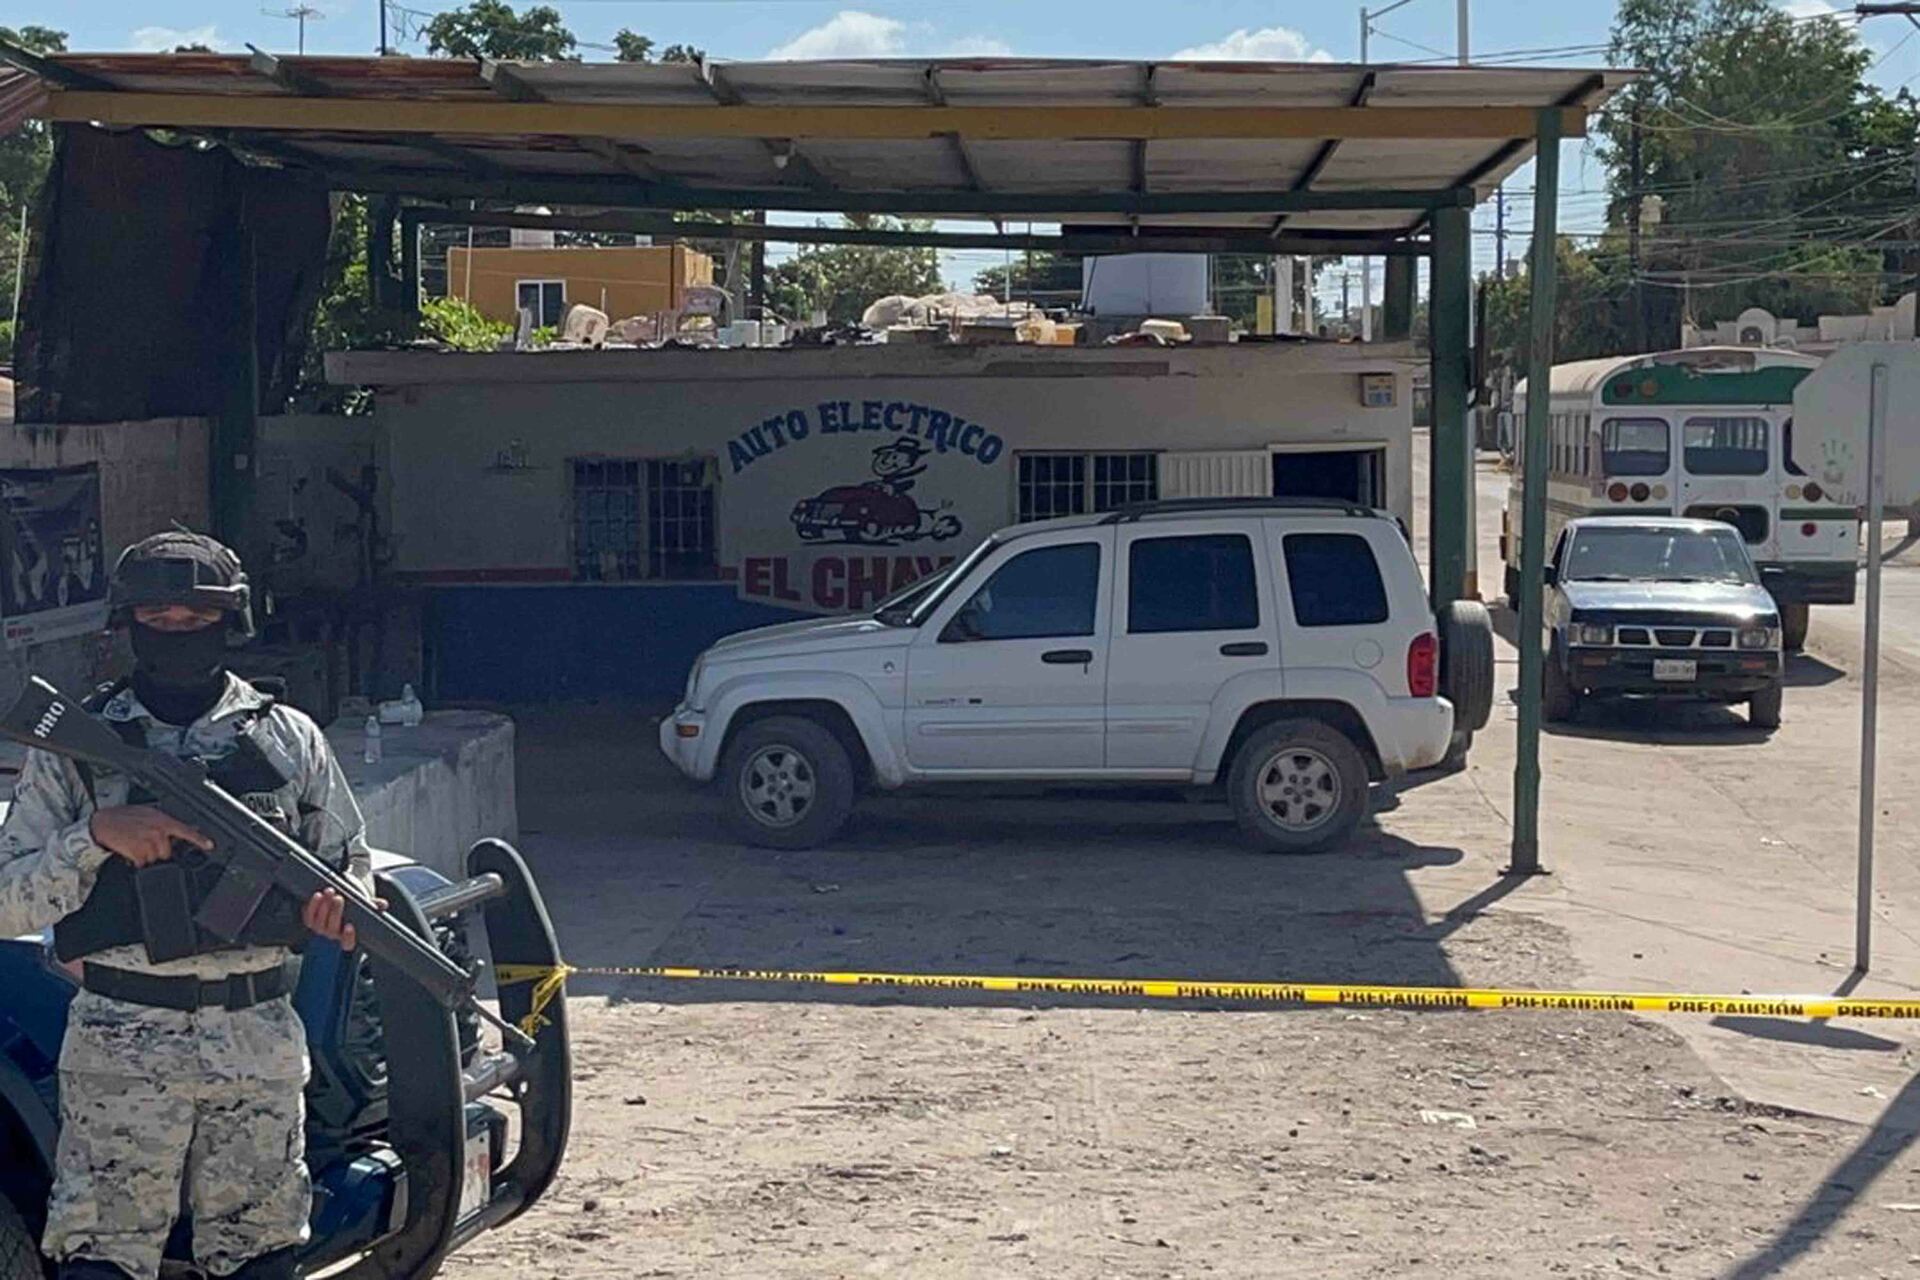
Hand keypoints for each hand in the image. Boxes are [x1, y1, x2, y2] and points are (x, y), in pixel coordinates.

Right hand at [89, 805, 212, 867]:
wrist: (100, 822)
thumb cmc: (122, 817)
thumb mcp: (148, 814)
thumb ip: (167, 823)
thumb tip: (189, 827)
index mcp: (162, 820)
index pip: (186, 831)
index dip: (199, 839)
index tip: (210, 846)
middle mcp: (158, 831)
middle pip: (167, 852)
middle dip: (158, 852)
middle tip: (144, 843)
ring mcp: (148, 842)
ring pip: (155, 860)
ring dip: (146, 857)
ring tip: (135, 845)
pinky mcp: (137, 852)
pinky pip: (142, 864)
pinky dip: (136, 862)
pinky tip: (130, 852)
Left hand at [303, 889, 386, 950]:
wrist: (338, 896)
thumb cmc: (354, 904)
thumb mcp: (366, 905)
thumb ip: (374, 906)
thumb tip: (382, 905)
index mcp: (347, 936)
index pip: (347, 943)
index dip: (348, 937)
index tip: (350, 926)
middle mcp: (333, 934)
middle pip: (331, 929)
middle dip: (335, 913)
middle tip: (339, 898)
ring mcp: (320, 928)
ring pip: (319, 923)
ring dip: (323, 907)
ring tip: (330, 892)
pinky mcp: (310, 919)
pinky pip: (308, 916)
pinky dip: (312, 906)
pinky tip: (318, 895)